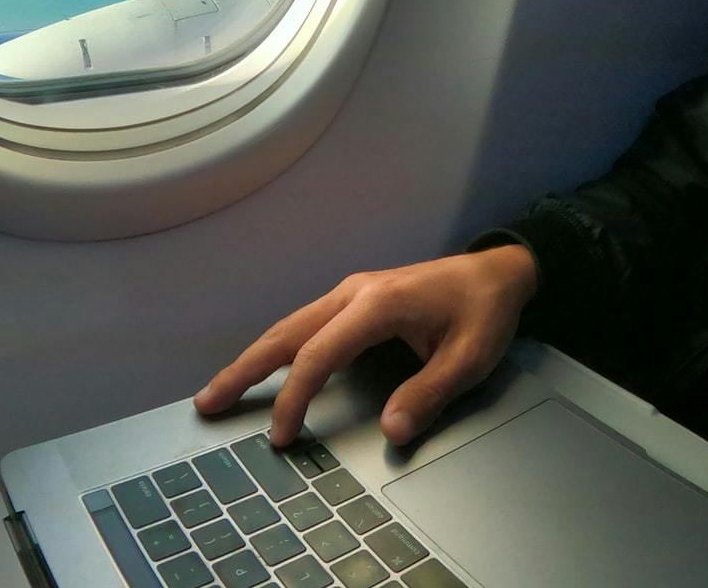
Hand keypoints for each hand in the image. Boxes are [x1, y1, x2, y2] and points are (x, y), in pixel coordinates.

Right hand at [195, 245, 538, 447]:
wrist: (499, 272)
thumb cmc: (485, 311)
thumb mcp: (469, 357)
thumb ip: (429, 394)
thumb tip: (392, 432)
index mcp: (378, 304)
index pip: (319, 355)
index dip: (295, 398)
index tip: (281, 436)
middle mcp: (355, 293)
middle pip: (286, 332)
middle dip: (244, 369)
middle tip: (208, 403)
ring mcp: (352, 292)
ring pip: (290, 325)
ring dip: (254, 358)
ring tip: (221, 389)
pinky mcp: (356, 299)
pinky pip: (307, 325)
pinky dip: (279, 348)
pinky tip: (266, 368)